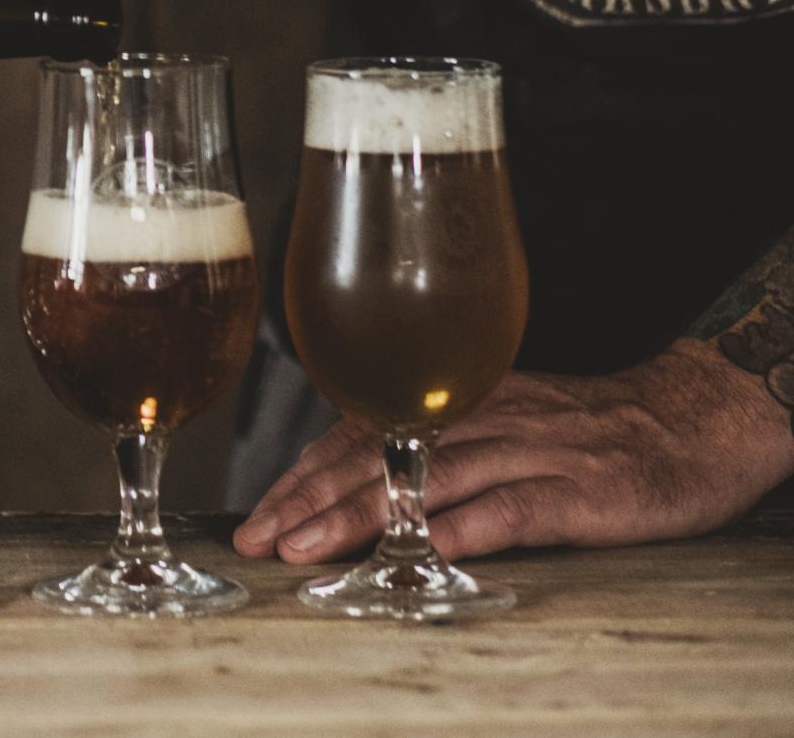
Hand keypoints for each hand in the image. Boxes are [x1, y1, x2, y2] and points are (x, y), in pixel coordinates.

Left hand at [234, 342, 793, 561]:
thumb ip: (431, 439)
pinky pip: (511, 509)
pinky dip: (460, 529)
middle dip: (309, 502)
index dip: (302, 475)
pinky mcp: (578, 490)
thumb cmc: (588, 430)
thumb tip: (350, 472)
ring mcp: (528, 452)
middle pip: (376, 458)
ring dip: (360, 517)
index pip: (356, 435)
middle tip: (261, 538)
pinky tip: (418, 550)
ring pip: (426, 481)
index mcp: (451, 402)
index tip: (259, 512)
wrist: (692, 421)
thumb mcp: (497, 419)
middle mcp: (478, 419)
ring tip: (308, 549)